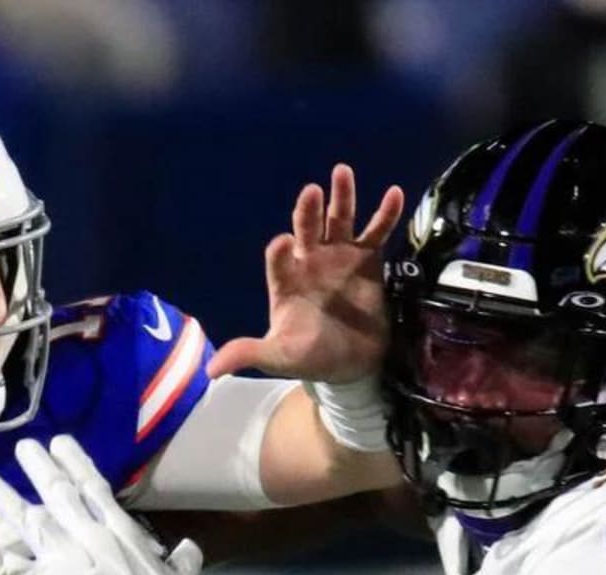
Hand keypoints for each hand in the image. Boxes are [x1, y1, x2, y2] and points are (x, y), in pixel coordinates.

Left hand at [0, 436, 201, 574]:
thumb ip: (183, 560)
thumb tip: (190, 549)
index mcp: (120, 530)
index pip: (94, 487)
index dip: (76, 462)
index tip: (61, 442)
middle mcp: (87, 535)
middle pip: (57, 493)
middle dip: (38, 468)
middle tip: (22, 447)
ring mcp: (63, 557)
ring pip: (26, 521)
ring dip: (3, 498)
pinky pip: (8, 565)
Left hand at [208, 164, 403, 383]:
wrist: (351, 366)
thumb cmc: (310, 356)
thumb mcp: (278, 358)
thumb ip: (249, 354)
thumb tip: (211, 371)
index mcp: (286, 280)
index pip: (278, 258)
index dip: (280, 252)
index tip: (283, 245)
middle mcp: (310, 262)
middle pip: (306, 229)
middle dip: (307, 213)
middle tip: (311, 192)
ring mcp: (339, 257)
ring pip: (339, 221)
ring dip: (341, 198)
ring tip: (342, 173)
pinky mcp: (368, 261)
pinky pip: (377, 233)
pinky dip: (385, 214)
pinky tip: (394, 194)